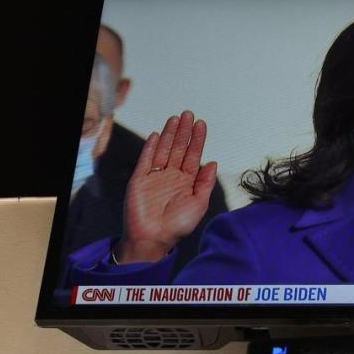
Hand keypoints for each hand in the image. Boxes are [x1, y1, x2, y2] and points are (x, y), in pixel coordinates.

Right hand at [117, 111, 217, 263]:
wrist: (154, 238)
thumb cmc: (178, 226)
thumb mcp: (199, 204)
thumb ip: (205, 183)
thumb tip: (213, 162)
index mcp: (187, 181)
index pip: (193, 155)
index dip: (197, 140)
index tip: (201, 124)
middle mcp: (172, 176)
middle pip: (179, 148)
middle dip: (184, 132)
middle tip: (189, 114)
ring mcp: (155, 176)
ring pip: (163, 150)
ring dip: (169, 134)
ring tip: (175, 119)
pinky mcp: (140, 179)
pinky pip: (146, 160)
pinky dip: (151, 147)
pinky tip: (158, 135)